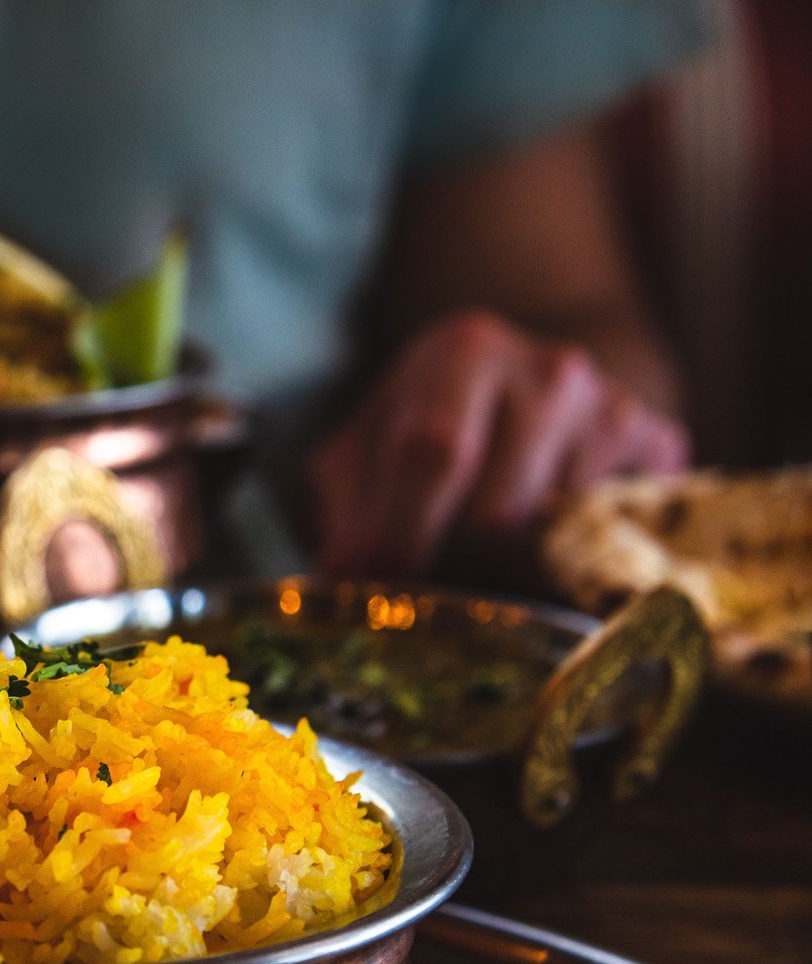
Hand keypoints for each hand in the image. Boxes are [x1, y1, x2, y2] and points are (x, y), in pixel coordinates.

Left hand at [310, 309, 688, 577]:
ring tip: (479, 551)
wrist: (535, 393)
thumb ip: (347, 503)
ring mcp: (612, 406)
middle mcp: (550, 367)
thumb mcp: (368, 450)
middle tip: (428, 574)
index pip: (433, 450)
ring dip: (502, 568)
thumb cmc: (435, 427)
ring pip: (548, 537)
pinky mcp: (657, 448)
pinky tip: (537, 539)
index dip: (400, 529)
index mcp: (465, 349)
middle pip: (494, 509)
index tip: (376, 578)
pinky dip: (561, 559)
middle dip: (449, 561)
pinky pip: (603, 539)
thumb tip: (343, 570)